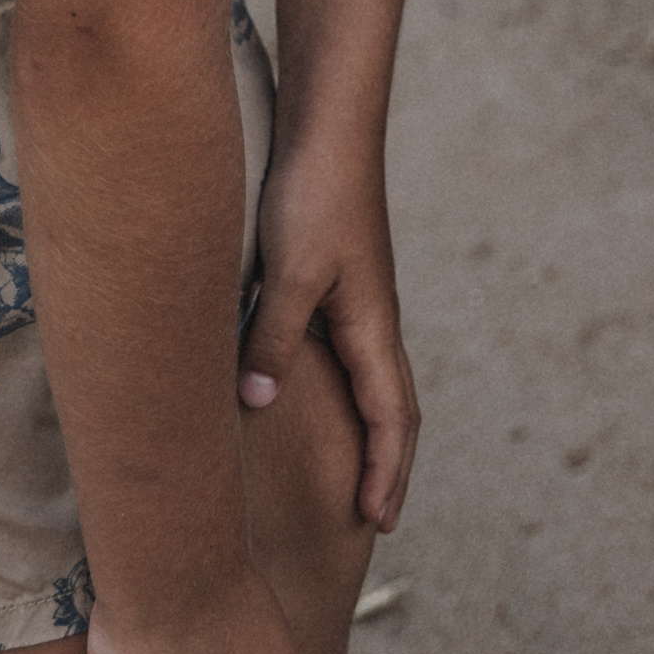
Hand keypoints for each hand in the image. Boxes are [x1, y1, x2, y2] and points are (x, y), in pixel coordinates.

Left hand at [237, 147, 419, 532]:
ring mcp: (356, 302)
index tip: (379, 523)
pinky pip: (347, 359)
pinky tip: (315, 402)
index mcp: (371, 325)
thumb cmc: (314, 196)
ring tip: (355, 475)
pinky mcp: (334, 284)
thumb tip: (258, 405)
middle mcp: (371, 320)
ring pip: (372, 383)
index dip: (388, 471)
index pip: (393, 415)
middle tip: (379, 519)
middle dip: (391, 464)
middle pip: (395, 406)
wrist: (328, 130)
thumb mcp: (291, 273)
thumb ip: (274, 339)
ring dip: (372, 434)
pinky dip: (346, 398)